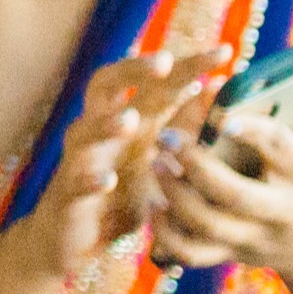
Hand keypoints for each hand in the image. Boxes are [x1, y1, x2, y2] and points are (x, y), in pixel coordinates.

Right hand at [0, 48, 227, 293]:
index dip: (187, 63)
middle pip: (106, 84)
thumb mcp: (160, 159)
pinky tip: (109, 181)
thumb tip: (221, 86)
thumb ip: (187, 126)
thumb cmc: (121, 195)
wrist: (72, 242)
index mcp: (130, 120)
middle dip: (133, 70)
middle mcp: (101, 132)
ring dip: (106, 124)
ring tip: (130, 120)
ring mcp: (81, 161)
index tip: (224, 51)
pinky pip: (76, 182)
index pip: (155, 81)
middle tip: (164, 63)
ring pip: (84, 131)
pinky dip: (91, 179)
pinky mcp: (68, 196)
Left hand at [151, 88, 292, 293]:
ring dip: (174, 193)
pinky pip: (192, 252)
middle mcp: (282, 210)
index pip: (280, 149)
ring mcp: (254, 237)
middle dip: (196, 165)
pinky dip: (167, 231)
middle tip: (164, 136)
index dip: (252, 130)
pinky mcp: (231, 255)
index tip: (222, 113)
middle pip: (234, 193)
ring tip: (155, 162)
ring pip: (206, 223)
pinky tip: (153, 203)